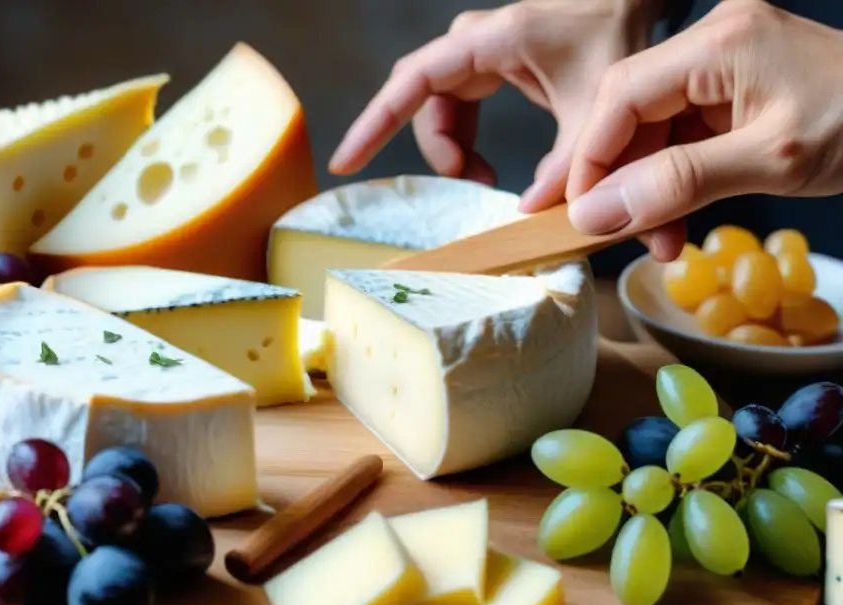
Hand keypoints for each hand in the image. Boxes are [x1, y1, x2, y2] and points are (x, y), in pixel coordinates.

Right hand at [329, 0, 659, 211]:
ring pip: (435, 111)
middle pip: (419, 101)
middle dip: (431, 150)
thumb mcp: (595, 108)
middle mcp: (473, 43)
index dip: (375, 123)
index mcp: (490, 41)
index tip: (346, 162)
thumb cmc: (614, 36)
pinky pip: (454, 111)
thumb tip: (529, 210)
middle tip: (454, 189)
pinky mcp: (487, 68)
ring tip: (485, 184)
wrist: (632, 2)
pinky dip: (462, 145)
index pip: (412, 81)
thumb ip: (568, 163)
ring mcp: (477, 55)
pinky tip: (486, 170)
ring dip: (451, 153)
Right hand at [566, 0, 842, 261]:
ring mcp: (725, 62)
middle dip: (618, 177)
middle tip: (607, 232)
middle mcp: (715, 39)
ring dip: (645, 187)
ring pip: (652, 127)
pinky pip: (681, 134)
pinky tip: (675, 218)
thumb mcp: (770, 162)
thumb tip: (596, 212)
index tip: (575, 212)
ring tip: (656, 237)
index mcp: (721, 40)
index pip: (623, 95)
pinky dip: (672, 179)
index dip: (590, 158)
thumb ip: (678, 184)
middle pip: (630, 110)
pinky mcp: (735, 87)